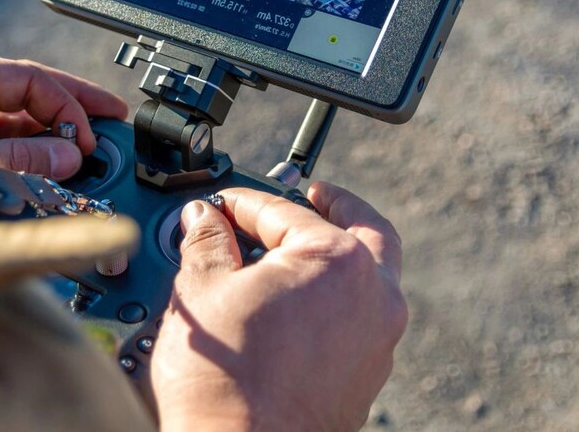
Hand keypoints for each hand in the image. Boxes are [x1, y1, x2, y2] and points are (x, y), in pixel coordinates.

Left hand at [0, 48, 127, 177]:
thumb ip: (20, 156)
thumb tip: (70, 153)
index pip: (27, 78)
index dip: (68, 103)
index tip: (93, 131)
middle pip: (25, 95)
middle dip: (67, 114)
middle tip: (109, 126)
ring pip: (13, 121)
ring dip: (49, 139)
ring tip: (85, 156)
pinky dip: (25, 156)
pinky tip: (51, 169)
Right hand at [151, 182, 406, 431]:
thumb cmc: (226, 381)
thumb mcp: (201, 290)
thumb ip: (206, 242)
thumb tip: (204, 220)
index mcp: (339, 260)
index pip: (284, 211)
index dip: (242, 203)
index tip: (220, 206)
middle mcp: (374, 297)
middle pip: (364, 231)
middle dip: (333, 208)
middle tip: (309, 196)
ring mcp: (377, 341)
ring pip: (370, 277)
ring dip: (338, 254)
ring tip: (295, 252)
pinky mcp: (366, 378)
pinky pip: (359, 320)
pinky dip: (334, 300)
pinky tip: (295, 306)